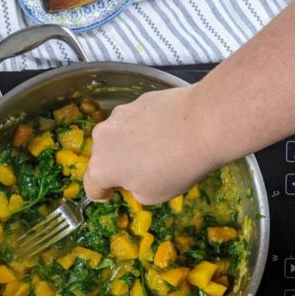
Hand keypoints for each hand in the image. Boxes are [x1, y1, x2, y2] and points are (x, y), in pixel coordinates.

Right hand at [83, 85, 220, 203]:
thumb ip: (134, 190)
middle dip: (117, 166)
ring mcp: (120, 115)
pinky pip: (136, 120)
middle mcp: (102, 138)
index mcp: (101, 168)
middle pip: (103, 157)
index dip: (101, 194)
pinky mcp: (138, 100)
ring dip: (129, 144)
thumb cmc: (174, 169)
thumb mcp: (152, 196)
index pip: (91, 186)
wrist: (202, 124)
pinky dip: (144, 127)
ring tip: (157, 150)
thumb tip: (135, 179)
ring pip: (118, 136)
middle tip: (141, 172)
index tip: (111, 195)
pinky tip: (166, 132)